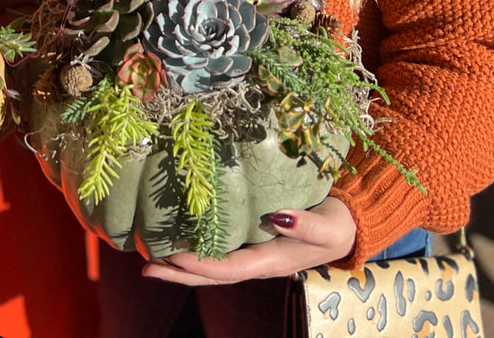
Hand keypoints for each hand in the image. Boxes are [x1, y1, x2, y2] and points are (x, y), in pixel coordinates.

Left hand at [140, 196, 356, 285]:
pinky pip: (218, 255)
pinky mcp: (251, 246)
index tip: (173, 253)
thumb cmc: (337, 226)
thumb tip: (276, 218)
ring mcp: (253, 258)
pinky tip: (177, 245)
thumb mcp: (328, 226)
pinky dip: (195, 253)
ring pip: (211, 268)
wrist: (347, 229)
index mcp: (270, 262)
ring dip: (181, 266)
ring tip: (150, 259)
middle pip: (212, 275)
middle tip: (146, 266)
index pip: (229, 268)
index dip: (200, 263)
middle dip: (179, 272)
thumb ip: (305, 226)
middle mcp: (256, 264)